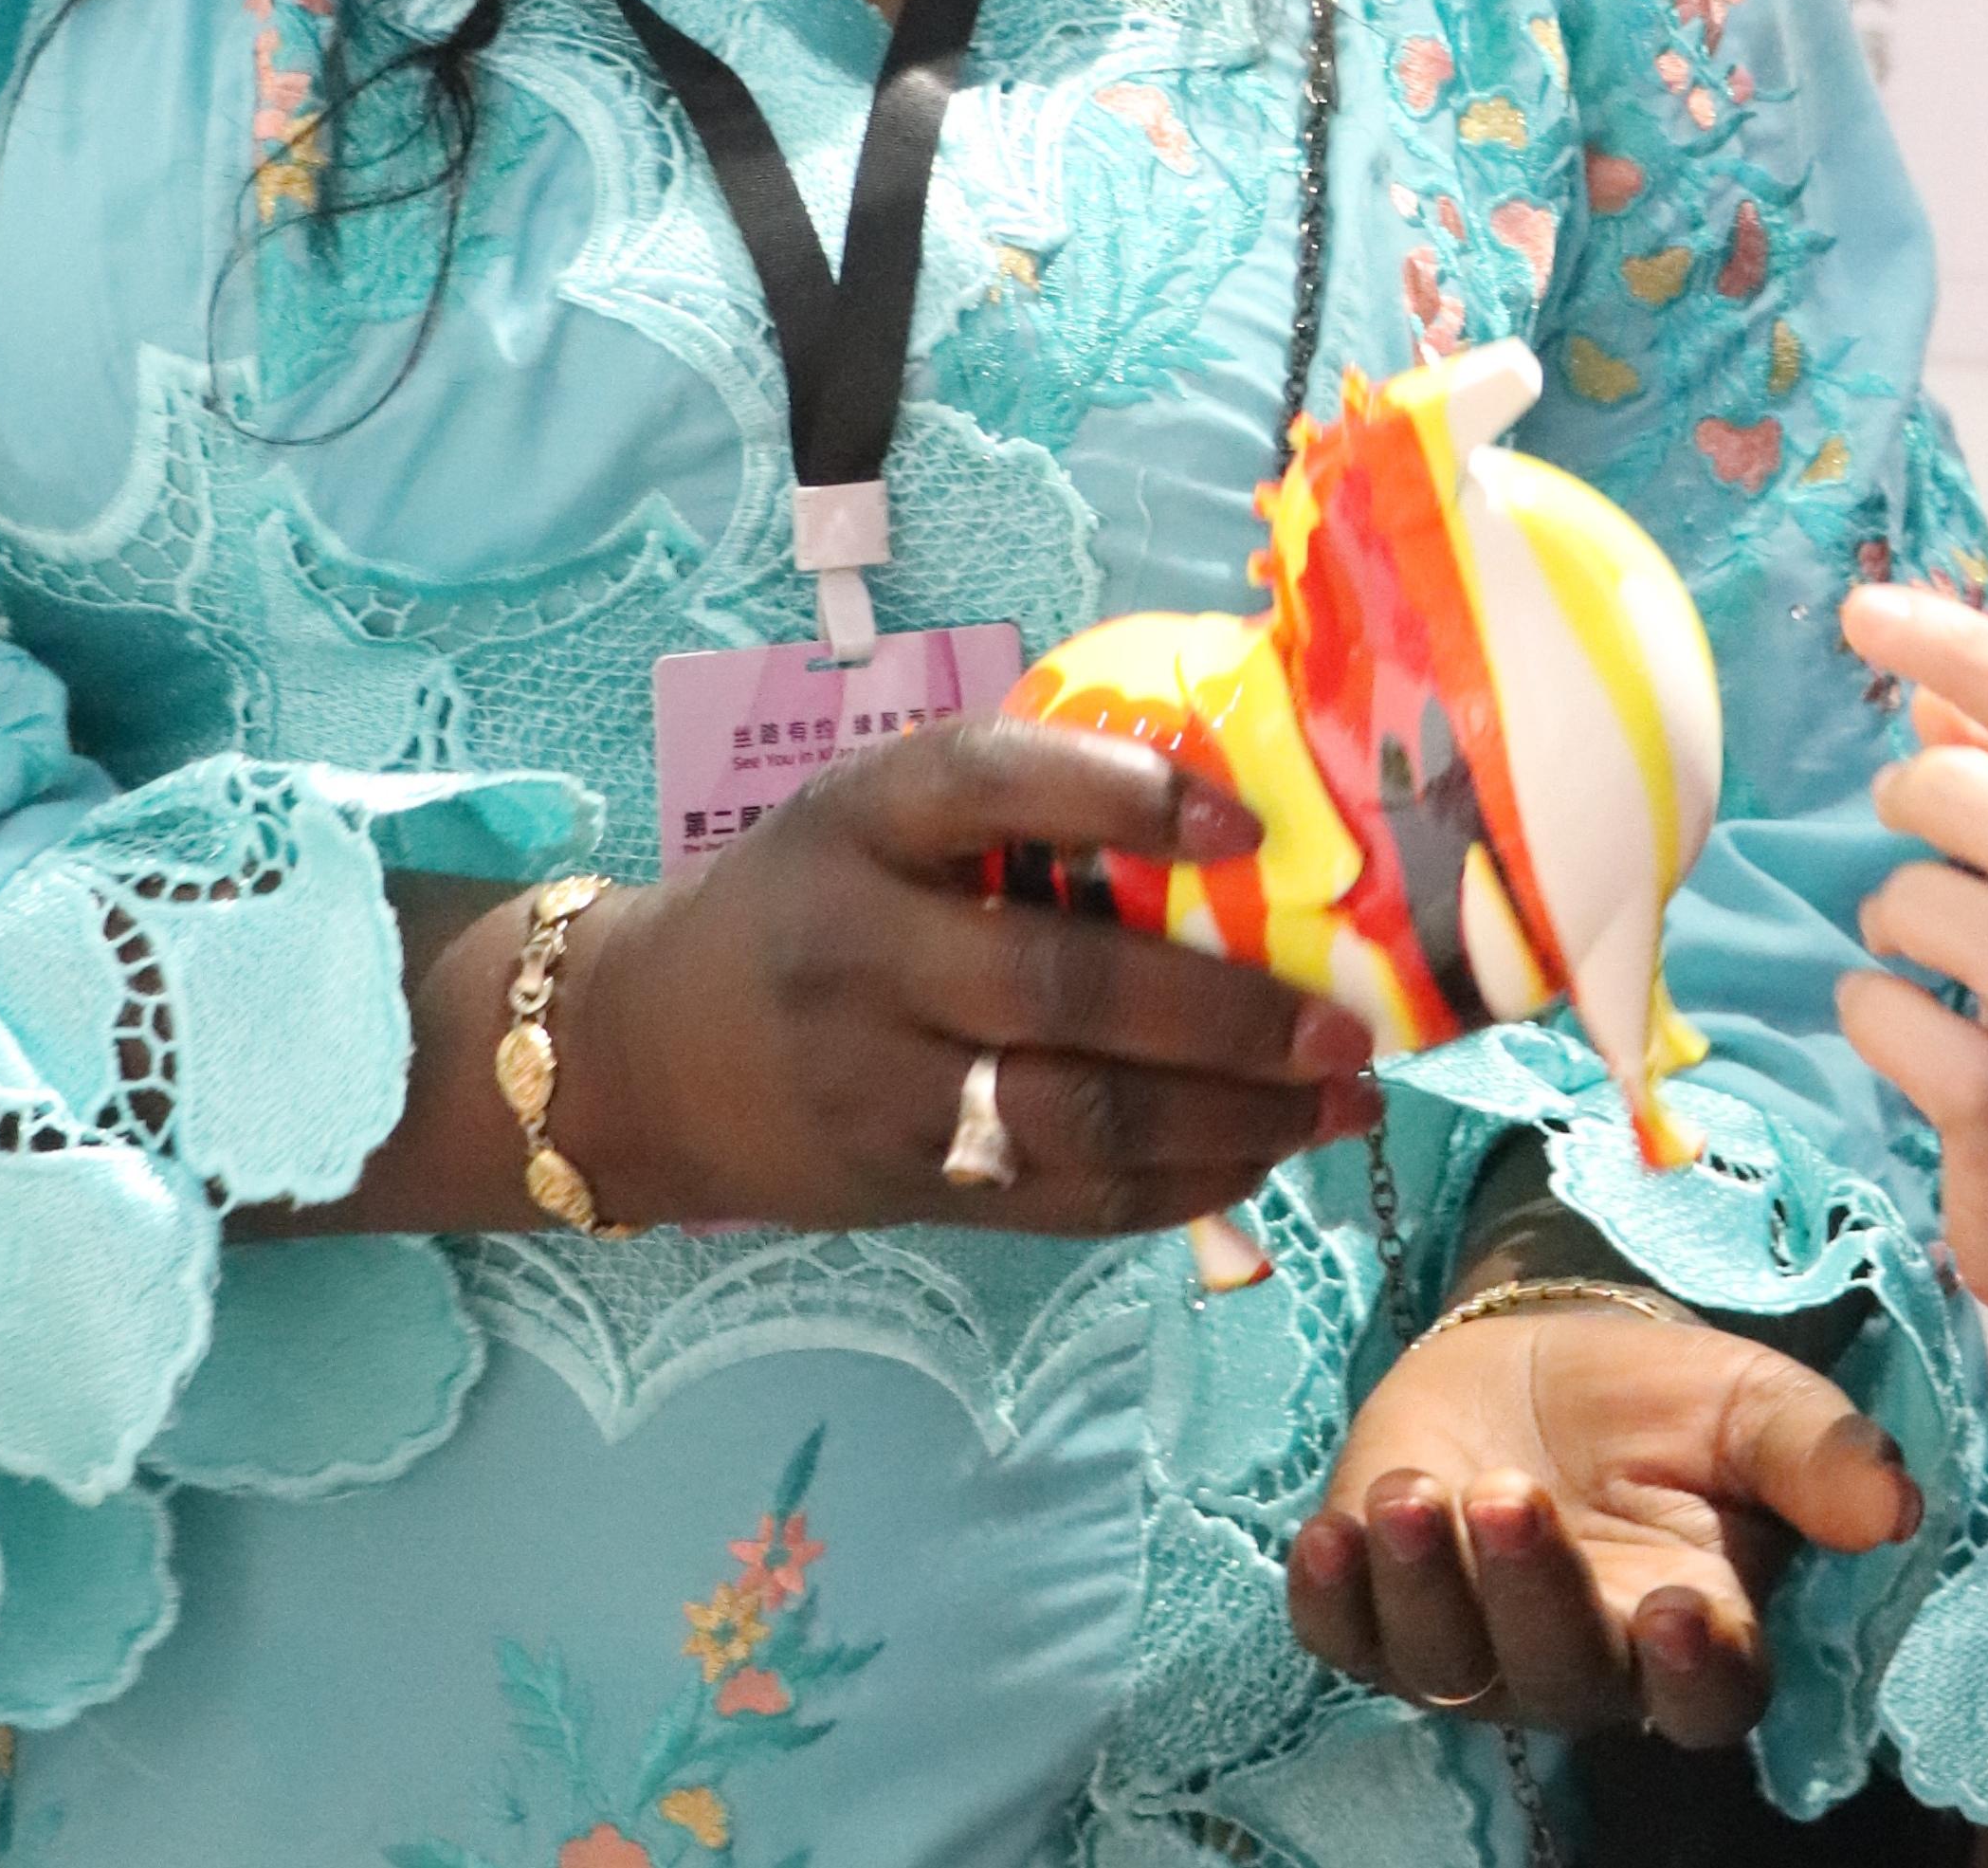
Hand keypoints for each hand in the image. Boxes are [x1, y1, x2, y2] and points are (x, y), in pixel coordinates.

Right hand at [555, 715, 1379, 1235]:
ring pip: (1080, 1121)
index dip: (1121, 796)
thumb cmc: (805, 896)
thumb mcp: (872, 809)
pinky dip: (1181, 1186)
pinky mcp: (910, 1190)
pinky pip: (1066, 1203)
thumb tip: (1232, 803)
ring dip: (1234, 1121)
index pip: (989, 786)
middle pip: (1061, 991)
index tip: (1245, 818)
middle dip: (1224, 1016)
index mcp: (864, 824)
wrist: (643, 1054)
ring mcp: (885, 1091)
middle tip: (1344, 1025)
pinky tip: (1264, 1156)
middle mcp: (868, 956)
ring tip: (1342, 1102)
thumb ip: (1015, 799)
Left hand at [1285, 1304, 1922, 1741]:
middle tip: (1513, 1492)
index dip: (1693, 1670)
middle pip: (1560, 1676)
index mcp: (1691, 1628)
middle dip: (1534, 1590)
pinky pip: (1345, 1638)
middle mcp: (1581, 1664)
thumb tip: (1897, 1505)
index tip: (1685, 1608)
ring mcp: (1473, 1646)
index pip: (1703, 1696)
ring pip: (1444, 1663)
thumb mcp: (1752, 1403)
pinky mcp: (1378, 1606)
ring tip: (1414, 1496)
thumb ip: (1821, 1454)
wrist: (1538, 1351)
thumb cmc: (1660, 1397)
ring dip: (1425, 1586)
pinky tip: (1328, 1534)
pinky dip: (1331, 1599)